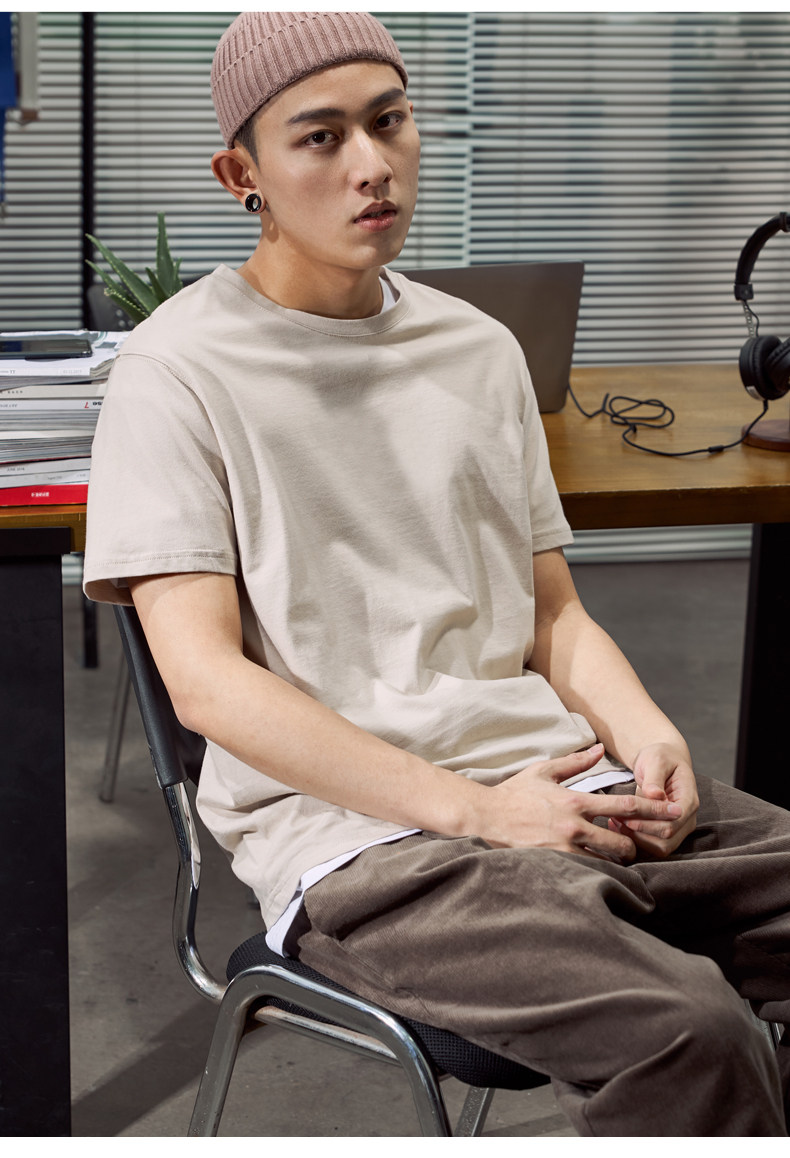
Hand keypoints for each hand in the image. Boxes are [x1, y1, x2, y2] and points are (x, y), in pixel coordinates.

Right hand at [477, 743, 683, 861]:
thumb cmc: (516, 793)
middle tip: (633, 842)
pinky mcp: (555, 864)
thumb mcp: (545, 771)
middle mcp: (575, 826)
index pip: (625, 805)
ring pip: (608, 861)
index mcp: (576, 801)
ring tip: (616, 856)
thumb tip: (599, 749)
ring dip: (617, 860)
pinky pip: (588, 872)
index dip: (654, 809)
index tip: (674, 810)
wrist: (486, 816)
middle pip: (623, 841)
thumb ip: (576, 762)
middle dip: (634, 844)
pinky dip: (598, 870)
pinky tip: (600, 869)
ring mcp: (565, 848)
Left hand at [608, 741, 698, 858]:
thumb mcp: (655, 760)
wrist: (662, 763)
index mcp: (689, 800)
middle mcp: (687, 819)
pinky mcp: (666, 834)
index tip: (627, 815)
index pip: (673, 823)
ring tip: (614, 821)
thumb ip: (654, 778)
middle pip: (666, 841)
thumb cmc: (659, 758)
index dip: (649, 824)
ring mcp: (679, 829)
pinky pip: (652, 847)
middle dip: (639, 833)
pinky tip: (616, 827)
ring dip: (635, 840)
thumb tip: (655, 794)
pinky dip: (634, 842)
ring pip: (660, 849)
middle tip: (615, 818)